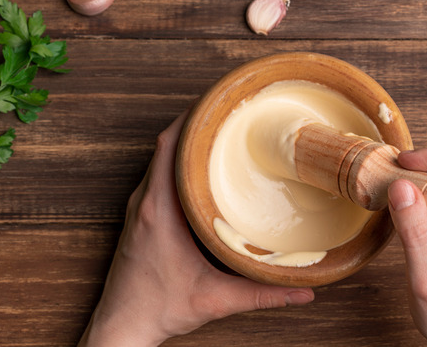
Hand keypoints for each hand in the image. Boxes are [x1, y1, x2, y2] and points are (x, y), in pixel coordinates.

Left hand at [79, 109, 313, 346]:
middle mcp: (145, 203)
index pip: (168, 146)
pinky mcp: (140, 218)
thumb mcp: (216, 300)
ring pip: (160, 159)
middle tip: (228, 111)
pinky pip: (157, 175)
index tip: (217, 102)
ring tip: (218, 132)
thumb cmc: (158, 309)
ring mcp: (140, 209)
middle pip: (165, 145)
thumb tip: (304, 293)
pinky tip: (200, 167)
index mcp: (160, 211)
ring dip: (185, 142)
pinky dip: (177, 162)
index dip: (190, 118)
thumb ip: (263, 294)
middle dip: (195, 123)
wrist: (121, 327)